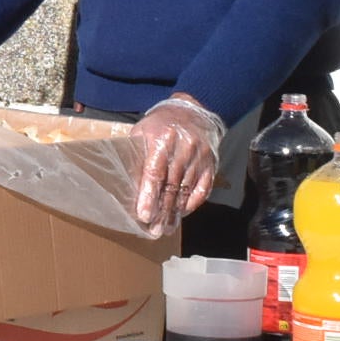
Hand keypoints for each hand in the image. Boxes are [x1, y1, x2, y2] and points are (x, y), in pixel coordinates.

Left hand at [127, 94, 223, 237]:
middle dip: (162, 210)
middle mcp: (184, 148)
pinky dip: (193, 202)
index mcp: (163, 138)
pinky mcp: (211, 164)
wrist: (192, 110)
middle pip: (172, 185)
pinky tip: (183, 213)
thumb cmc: (160, 124)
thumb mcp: (142, 132)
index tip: (145, 215)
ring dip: (176, 211)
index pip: (155, 172)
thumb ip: (136, 156)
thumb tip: (128, 185)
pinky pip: (204, 188)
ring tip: (166, 227)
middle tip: (154, 230)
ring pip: (187, 189)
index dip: (149, 195)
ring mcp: (200, 156)